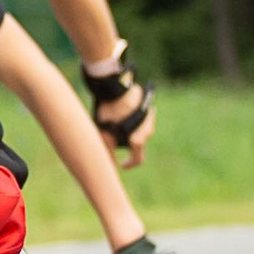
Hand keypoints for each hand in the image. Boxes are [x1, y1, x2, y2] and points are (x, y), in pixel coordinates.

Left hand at [87, 54, 154, 168]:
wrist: (113, 85)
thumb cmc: (108, 111)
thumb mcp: (104, 135)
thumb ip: (108, 153)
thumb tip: (109, 168)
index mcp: (139, 138)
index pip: (138, 158)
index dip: (129, 164)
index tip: (121, 164)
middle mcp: (148, 129)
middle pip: (137, 142)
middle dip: (126, 142)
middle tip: (111, 135)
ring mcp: (149, 115)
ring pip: (139, 129)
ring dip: (128, 129)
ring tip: (113, 120)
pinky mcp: (147, 104)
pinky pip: (140, 116)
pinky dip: (131, 117)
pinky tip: (120, 111)